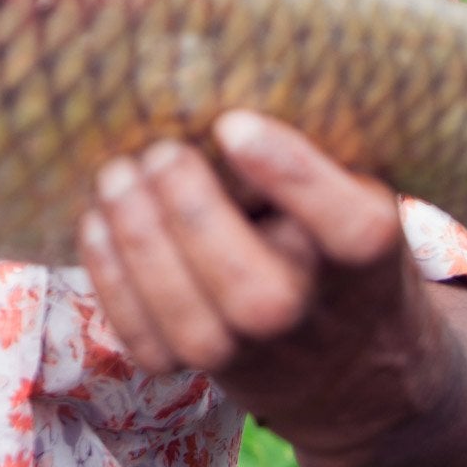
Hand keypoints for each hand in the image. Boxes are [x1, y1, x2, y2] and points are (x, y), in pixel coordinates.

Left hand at [79, 110, 466, 466]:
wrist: (351, 364)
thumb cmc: (337, 246)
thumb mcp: (356, 194)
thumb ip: (308, 158)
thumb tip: (216, 92)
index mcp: (366, 261)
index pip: (352, 231)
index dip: (292, 176)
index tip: (234, 124)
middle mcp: (314, 321)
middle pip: (256, 293)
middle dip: (191, 213)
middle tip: (161, 150)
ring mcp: (253, 359)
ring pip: (190, 322)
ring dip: (140, 241)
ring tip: (118, 176)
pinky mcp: (199, 375)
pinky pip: (145, 339)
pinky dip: (112, 279)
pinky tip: (99, 224)